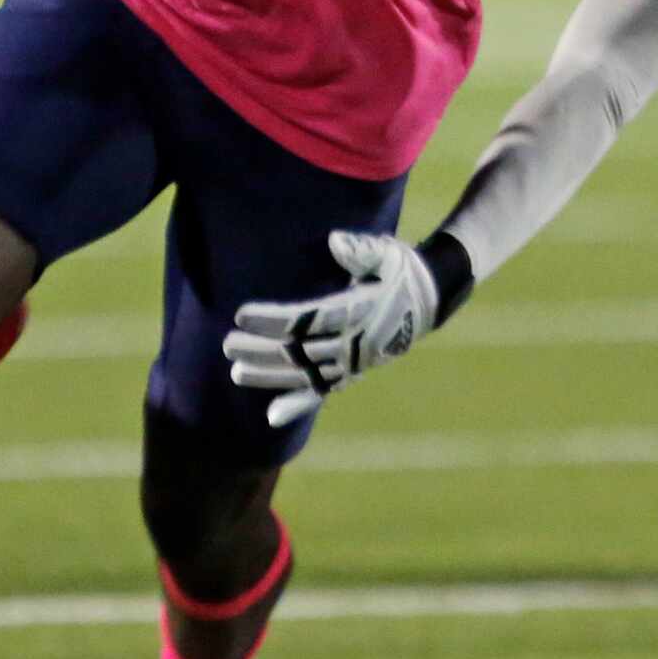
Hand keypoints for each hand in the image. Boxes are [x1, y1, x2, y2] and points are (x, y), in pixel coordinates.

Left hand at [223, 230, 441, 426]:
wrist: (430, 300)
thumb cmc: (400, 270)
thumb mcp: (387, 253)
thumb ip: (362, 249)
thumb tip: (335, 243)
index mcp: (359, 311)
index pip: (307, 319)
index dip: (273, 319)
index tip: (241, 315)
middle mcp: (355, 343)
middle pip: (300, 351)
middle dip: (261, 349)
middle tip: (227, 345)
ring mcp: (353, 362)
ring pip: (305, 374)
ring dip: (269, 375)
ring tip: (236, 371)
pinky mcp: (353, 372)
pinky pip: (322, 391)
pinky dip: (298, 403)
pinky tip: (271, 416)